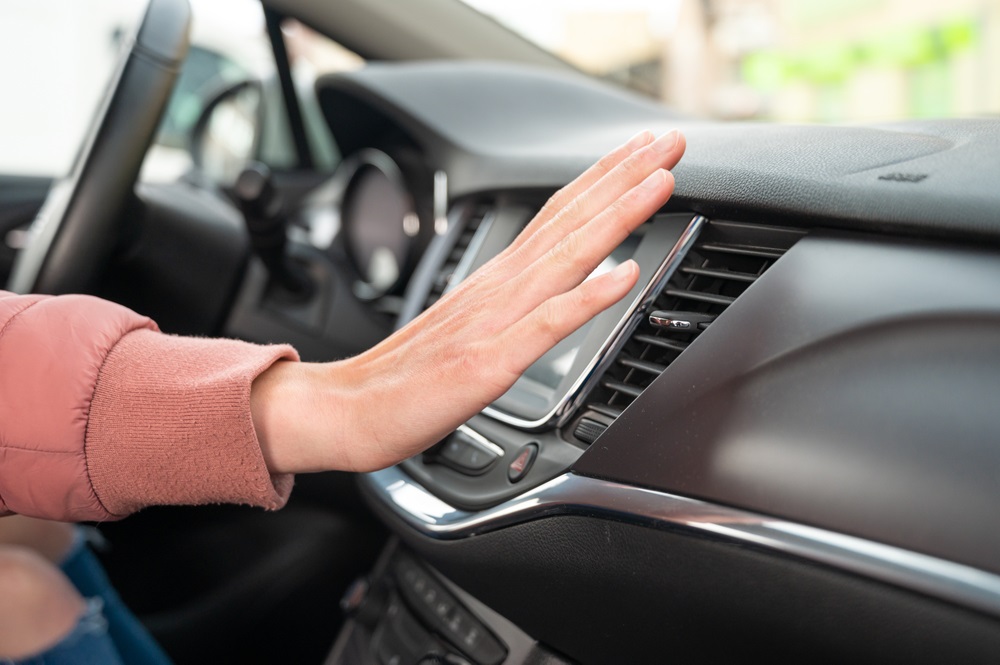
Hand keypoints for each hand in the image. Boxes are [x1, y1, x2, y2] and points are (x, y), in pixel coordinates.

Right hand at [251, 130, 685, 472]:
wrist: (347, 408)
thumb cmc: (405, 376)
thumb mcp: (468, 329)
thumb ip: (510, 308)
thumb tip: (554, 294)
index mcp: (496, 280)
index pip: (558, 215)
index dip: (604, 180)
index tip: (643, 153)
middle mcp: (498, 287)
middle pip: (570, 219)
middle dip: (625, 176)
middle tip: (671, 140)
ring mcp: (494, 320)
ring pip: (565, 256)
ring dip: (617, 215)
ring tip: (660, 181)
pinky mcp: (488, 361)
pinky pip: (546, 323)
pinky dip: (587, 295)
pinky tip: (624, 274)